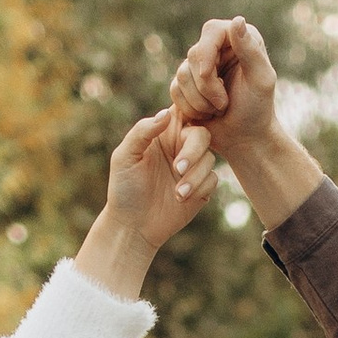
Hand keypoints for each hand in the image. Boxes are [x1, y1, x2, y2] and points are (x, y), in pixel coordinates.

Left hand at [72, 113, 216, 300]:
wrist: (133, 225)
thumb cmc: (124, 188)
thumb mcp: (125, 156)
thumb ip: (142, 132)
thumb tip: (166, 114)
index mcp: (163, 133)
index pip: (183, 112)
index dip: (191, 113)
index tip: (183, 129)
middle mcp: (180, 146)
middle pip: (202, 134)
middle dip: (193, 151)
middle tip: (177, 168)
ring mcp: (192, 167)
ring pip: (209, 159)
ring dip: (194, 176)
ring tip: (177, 193)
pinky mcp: (202, 187)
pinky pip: (212, 179)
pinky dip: (199, 188)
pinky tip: (181, 199)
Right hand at [168, 15, 278, 149]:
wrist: (245, 138)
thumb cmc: (258, 109)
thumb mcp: (261, 80)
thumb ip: (250, 50)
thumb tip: (237, 20)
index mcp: (237, 39)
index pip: (211, 31)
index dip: (206, 52)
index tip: (209, 75)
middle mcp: (216, 48)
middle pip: (194, 56)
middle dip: (207, 86)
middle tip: (224, 104)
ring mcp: (198, 66)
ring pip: (181, 75)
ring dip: (200, 100)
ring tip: (218, 109)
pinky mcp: (184, 85)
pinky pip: (174, 91)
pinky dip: (190, 107)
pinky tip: (206, 114)